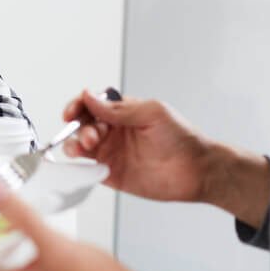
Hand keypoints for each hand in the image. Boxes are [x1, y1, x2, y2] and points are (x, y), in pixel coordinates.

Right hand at [61, 89, 213, 202]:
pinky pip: (88, 169)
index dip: (77, 106)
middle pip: (81, 125)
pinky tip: (83, 165)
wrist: (198, 170)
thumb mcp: (151, 113)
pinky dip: (79, 167)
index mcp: (120, 111)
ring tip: (80, 149)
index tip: (71, 112)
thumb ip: (117, 108)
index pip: (90, 104)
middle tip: (92, 137)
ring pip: (80, 146)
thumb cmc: (181, 137)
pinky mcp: (111, 174)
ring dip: (73, 145)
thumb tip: (89, 96)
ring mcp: (111, 152)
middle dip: (79, 128)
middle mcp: (112, 131)